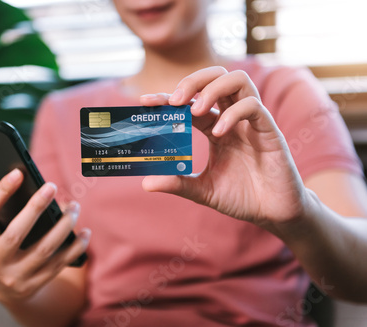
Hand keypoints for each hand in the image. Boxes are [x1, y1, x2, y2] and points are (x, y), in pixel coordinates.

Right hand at [0, 169, 89, 303]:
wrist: (3, 290)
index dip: (1, 192)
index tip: (18, 173)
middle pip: (16, 233)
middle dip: (35, 207)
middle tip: (51, 186)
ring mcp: (16, 275)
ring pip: (44, 249)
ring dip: (63, 226)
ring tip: (74, 207)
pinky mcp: (35, 283)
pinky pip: (59, 264)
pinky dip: (75, 248)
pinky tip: (85, 233)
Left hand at [140, 66, 310, 228]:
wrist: (273, 213)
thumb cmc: (241, 197)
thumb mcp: (203, 190)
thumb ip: (178, 184)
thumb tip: (146, 183)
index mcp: (215, 127)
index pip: (190, 101)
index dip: (167, 96)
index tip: (146, 101)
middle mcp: (232, 118)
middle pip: (215, 77)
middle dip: (192, 82)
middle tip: (175, 101)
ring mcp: (251, 121)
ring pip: (237, 80)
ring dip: (212, 89)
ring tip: (195, 110)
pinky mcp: (269, 130)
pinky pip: (253, 107)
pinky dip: (233, 114)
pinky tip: (219, 133)